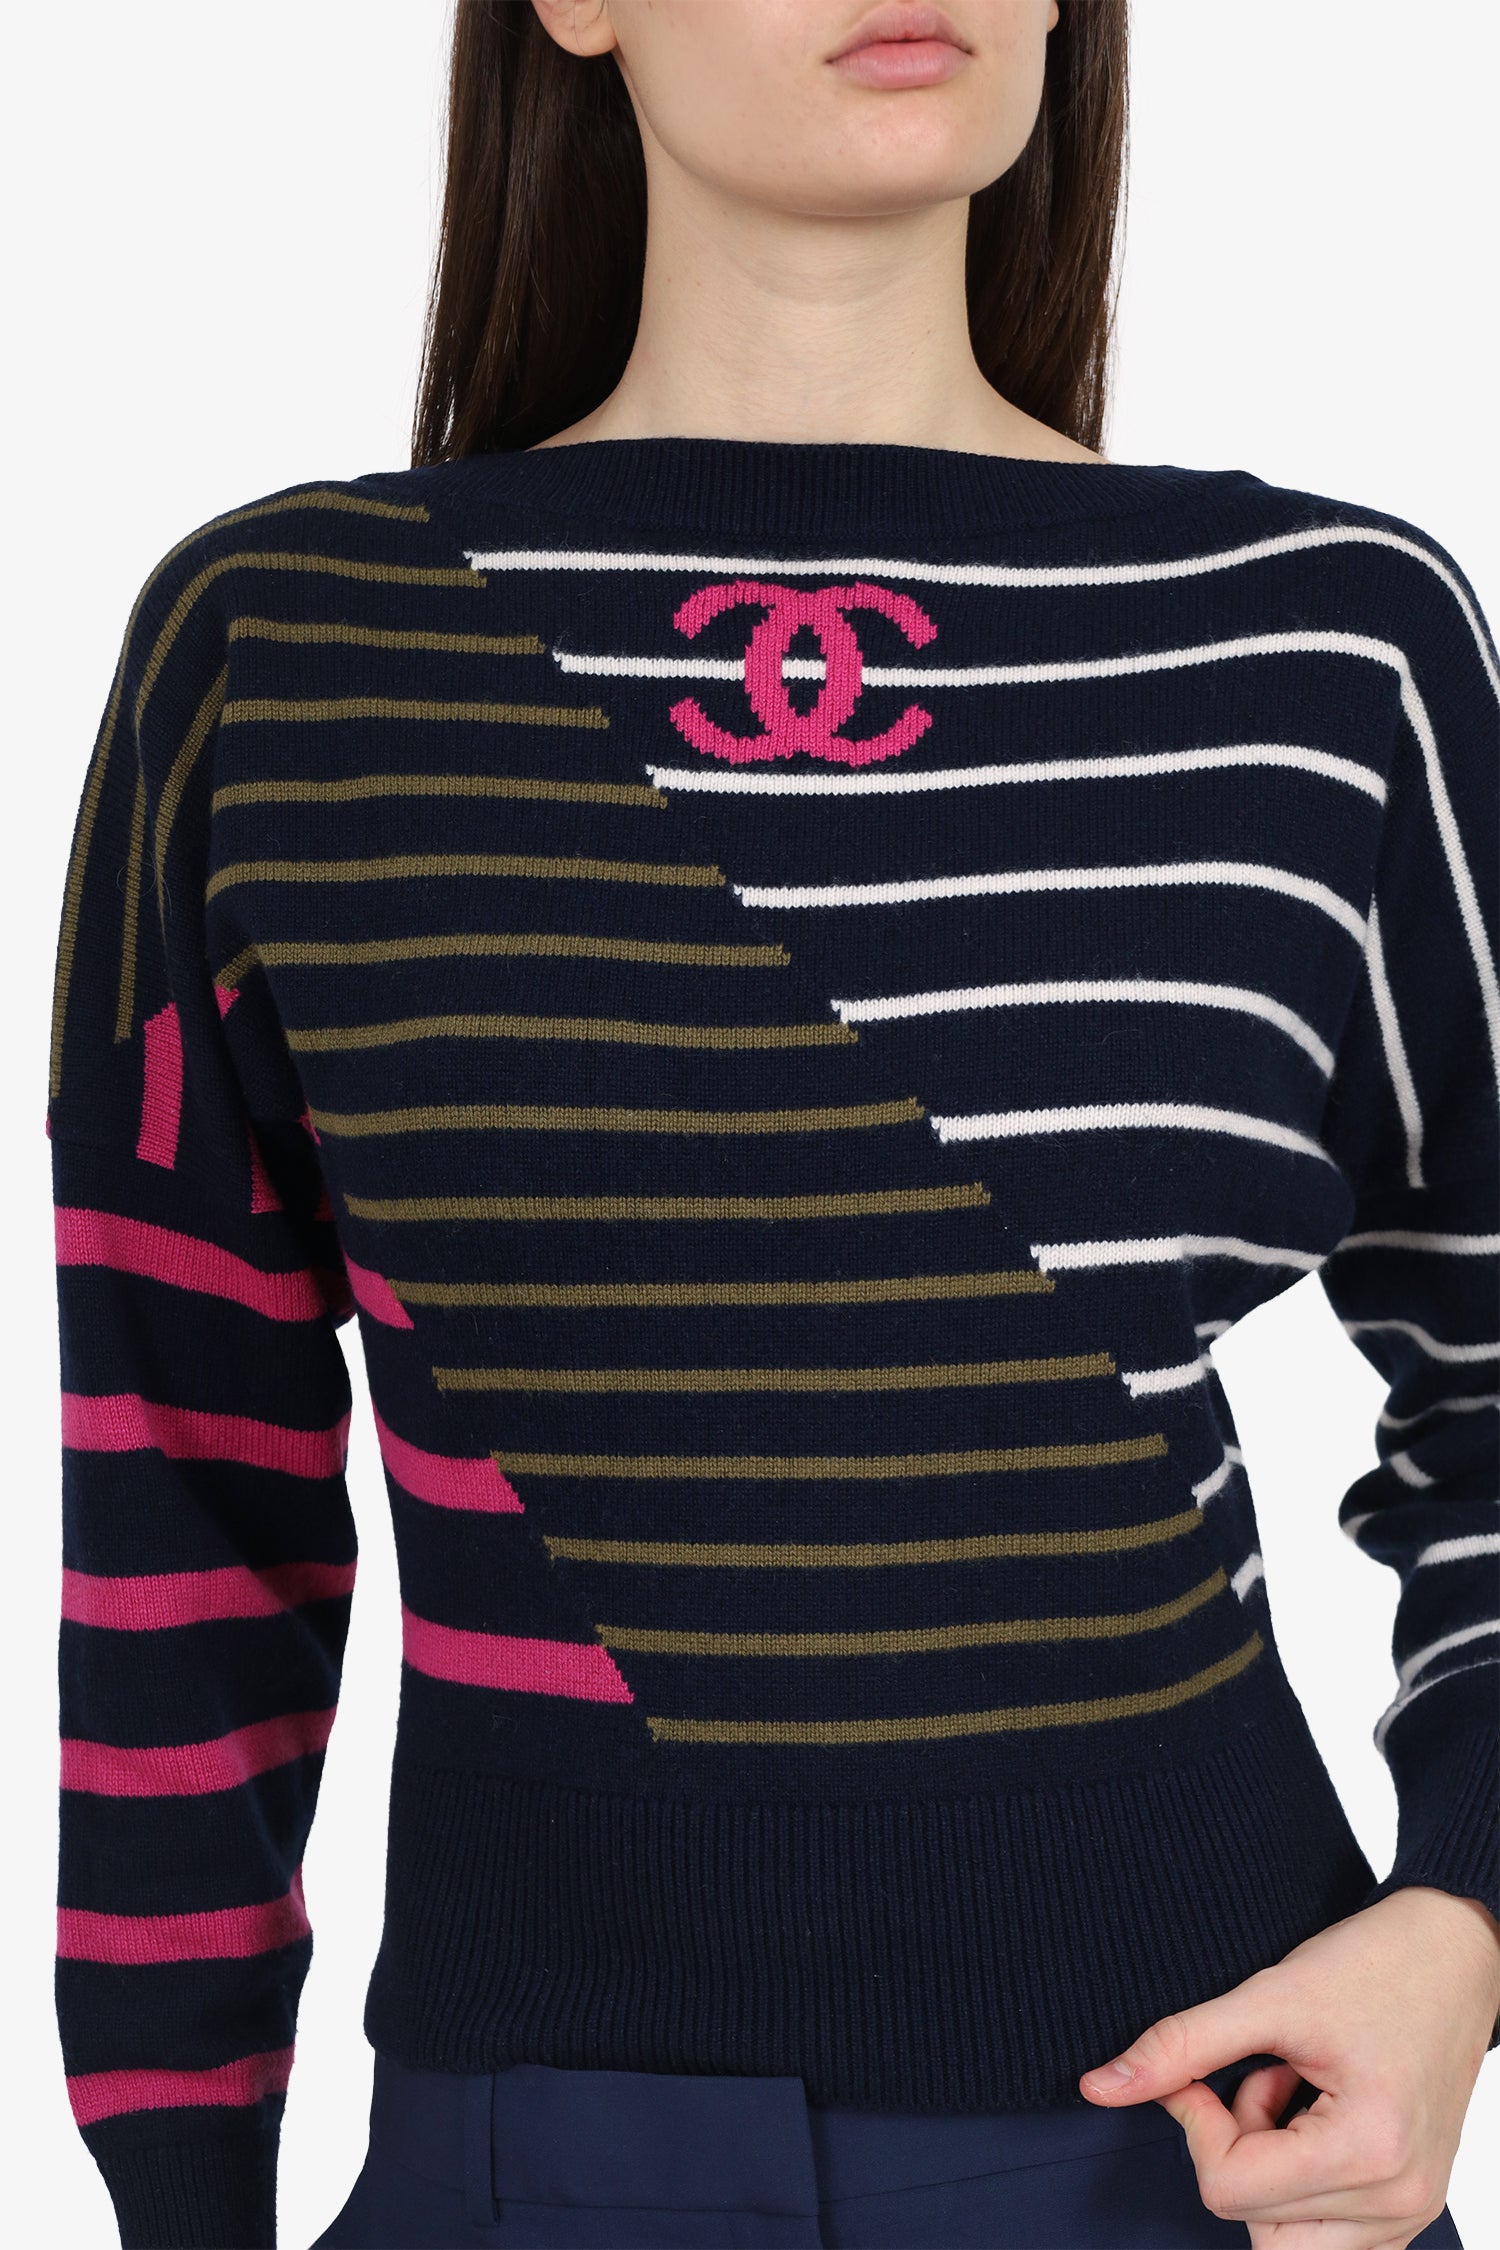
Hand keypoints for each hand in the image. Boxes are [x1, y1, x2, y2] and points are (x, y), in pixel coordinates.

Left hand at [1078, 1886, 1499, 2248]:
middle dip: (1234, 2156)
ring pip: (1288, 2243)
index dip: (1198, 2123)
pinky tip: (1309, 2118)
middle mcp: (1399, 2200)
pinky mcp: (1408, 2206)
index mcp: (1370, 2152)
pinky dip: (1299, 2185)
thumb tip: (1097, 2089)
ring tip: (1288, 2095)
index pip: (1229, 2190)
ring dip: (1266, 2174)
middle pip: (1257, 2229)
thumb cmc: (1376, 1966)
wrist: (1455, 1954)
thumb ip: (1180, 2046)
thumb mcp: (1269, 1995)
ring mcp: (1410, 2212)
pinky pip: (1327, 2236)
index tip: (1206, 2071)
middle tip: (1253, 2083)